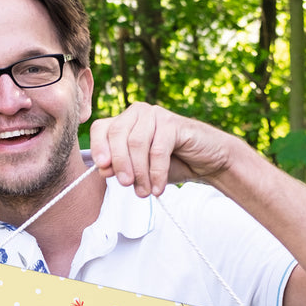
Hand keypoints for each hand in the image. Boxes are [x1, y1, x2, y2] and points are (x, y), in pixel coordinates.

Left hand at [89, 102, 232, 196]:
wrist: (207, 162)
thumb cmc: (170, 164)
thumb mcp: (139, 170)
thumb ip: (120, 168)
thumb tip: (103, 169)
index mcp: (124, 121)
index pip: (101, 128)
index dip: (98, 147)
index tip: (102, 169)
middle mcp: (137, 113)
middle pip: (117, 135)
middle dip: (119, 163)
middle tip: (126, 185)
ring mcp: (156, 114)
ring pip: (136, 143)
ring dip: (139, 172)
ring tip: (144, 192)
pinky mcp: (173, 123)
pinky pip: (157, 150)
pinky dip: (156, 173)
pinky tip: (158, 188)